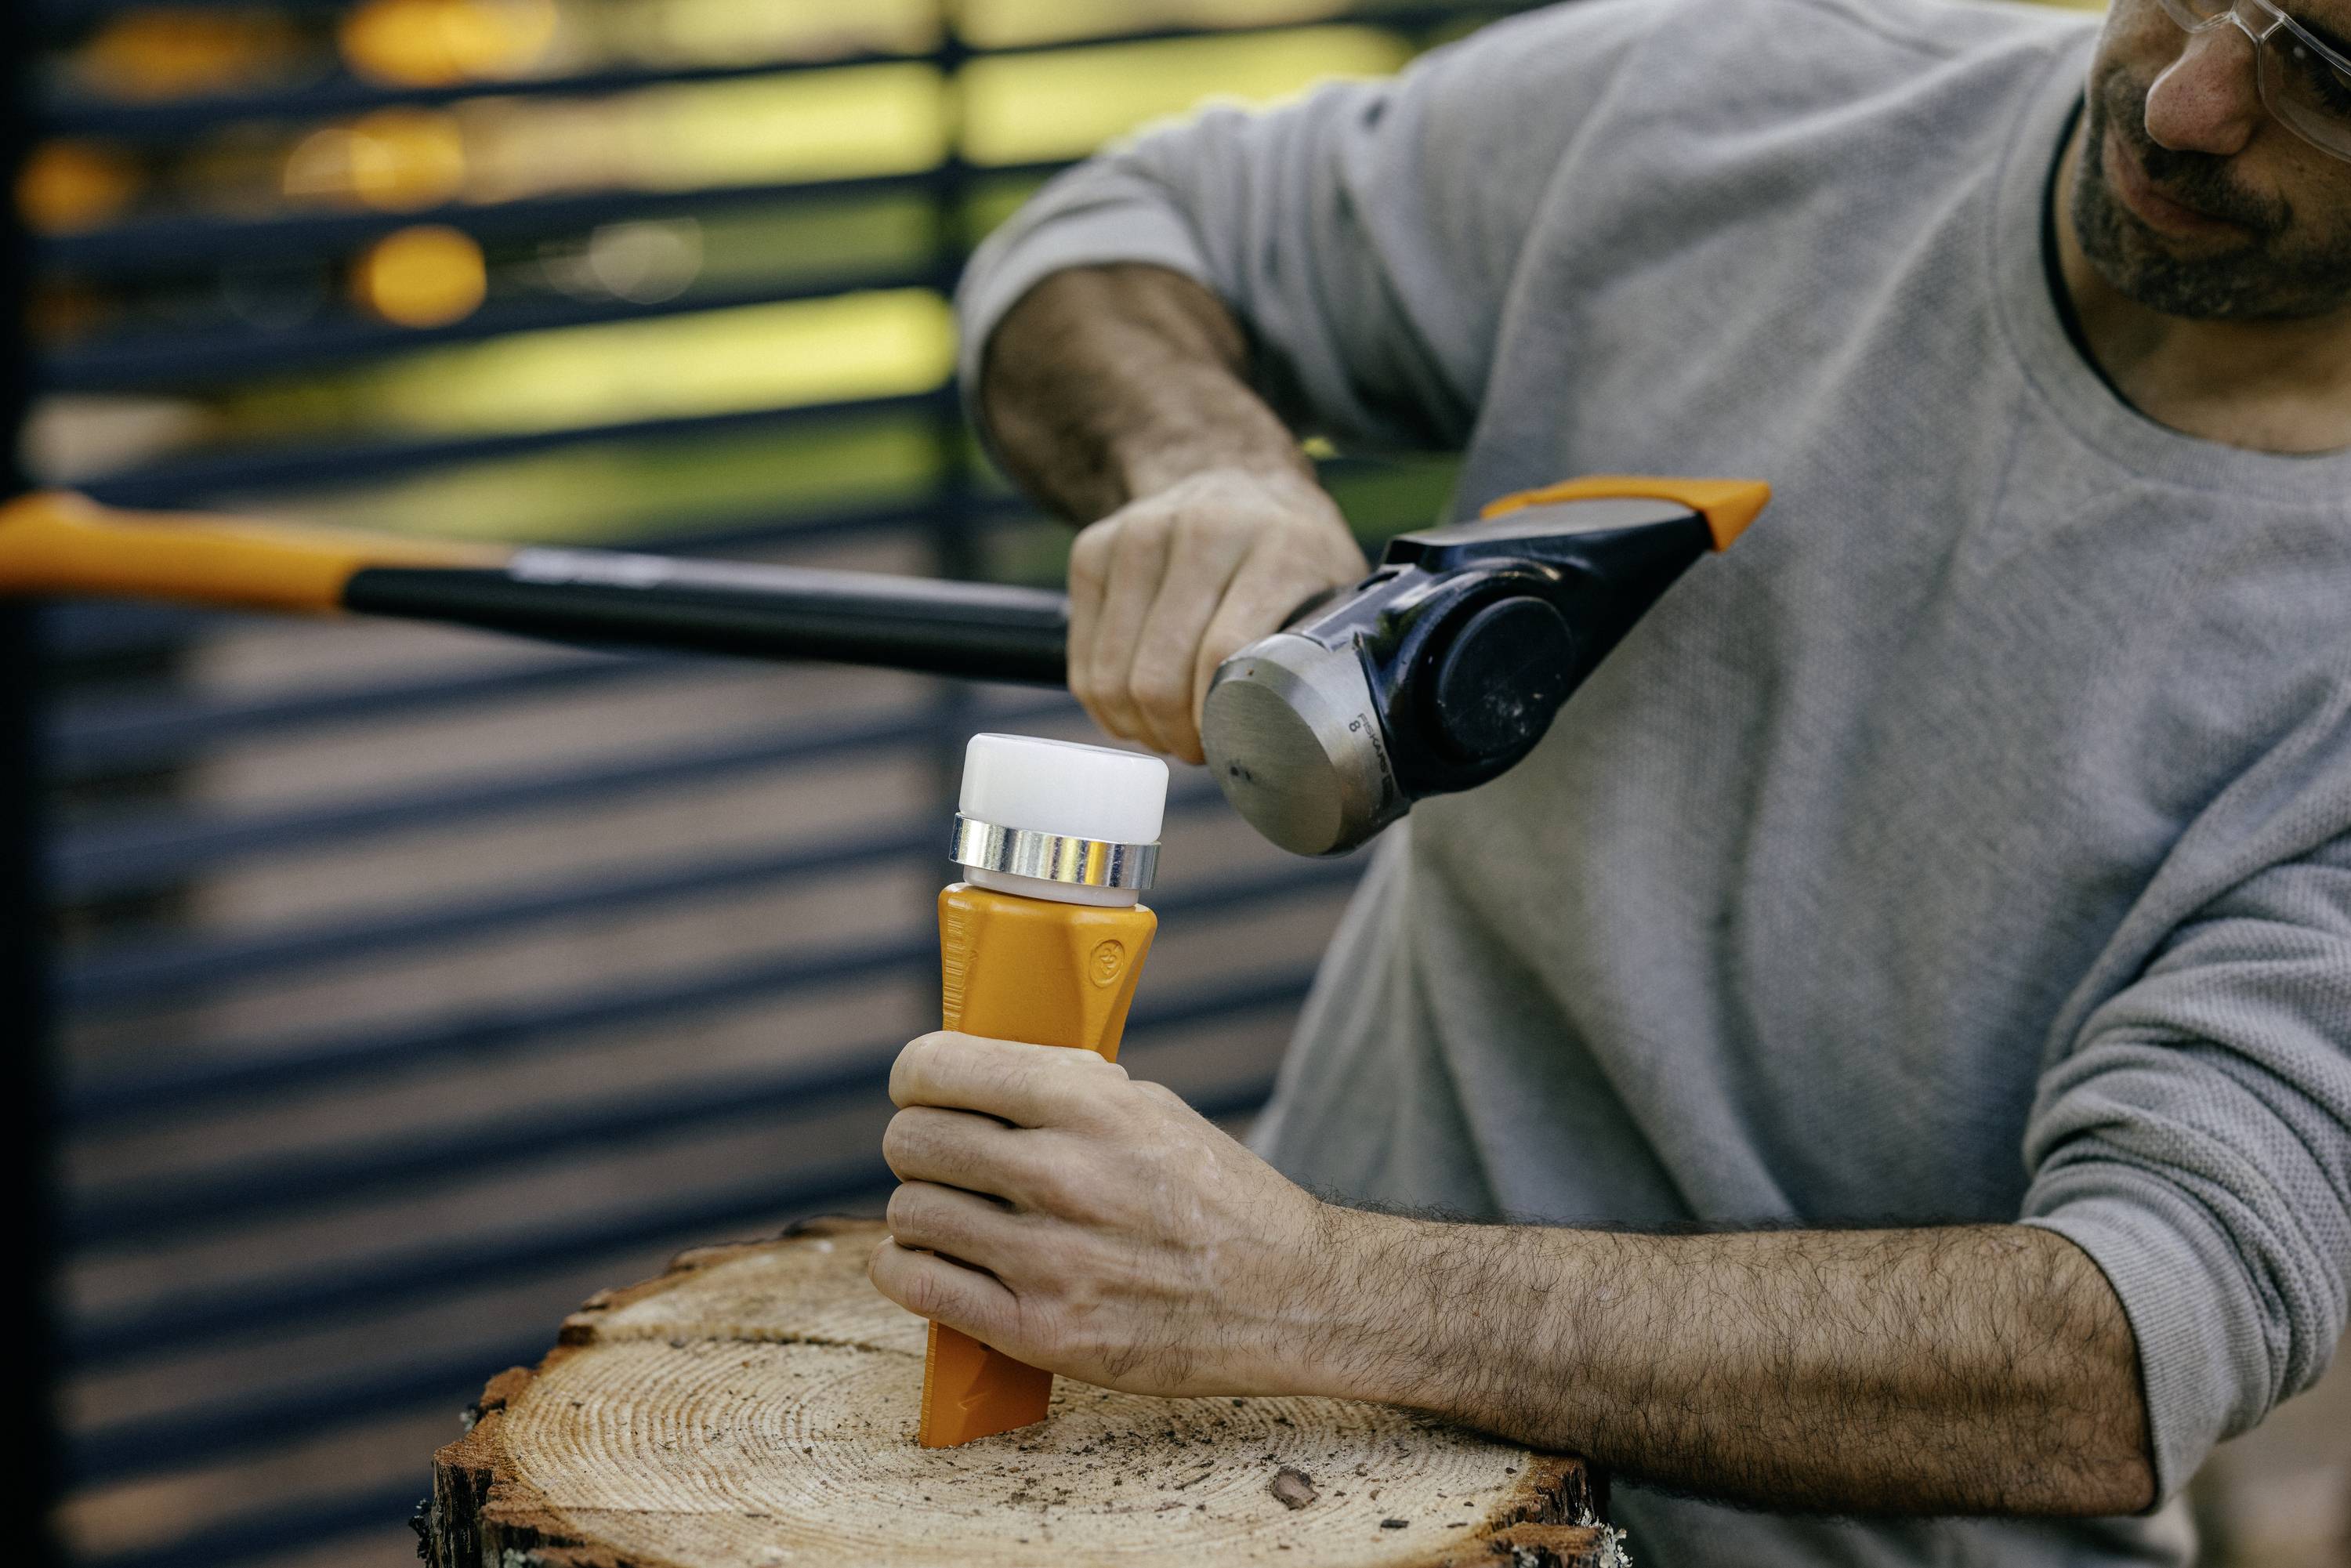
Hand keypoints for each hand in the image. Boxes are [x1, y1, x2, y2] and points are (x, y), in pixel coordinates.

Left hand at [869, 1032, 1353, 1396]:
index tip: (920, 1090)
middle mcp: (1061, 1174)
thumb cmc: (1219, 1198)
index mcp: (1088, 1104)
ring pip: (910, 1213)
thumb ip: (1066, 1090)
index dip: (916, 1077)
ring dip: (921, 1212)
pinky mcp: (1041, 1330)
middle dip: (918, 1145)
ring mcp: (1047, 1257)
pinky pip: (917, 1286)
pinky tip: (928, 1261)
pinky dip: (906, 1270)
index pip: (937, 1069)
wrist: (1288, 1297)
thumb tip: (981, 1078)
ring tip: (954, 1216)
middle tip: (944, 1160)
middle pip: (911, 1142)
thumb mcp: (1152, 1108)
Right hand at [1066, 468, 1365, 763]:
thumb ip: (1331, 649)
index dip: (1217, 721)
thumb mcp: (1335, 587)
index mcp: (1276, 546)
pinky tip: (1135, 708)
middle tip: (1196, 750)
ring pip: (1113, 673)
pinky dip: (1103, 700)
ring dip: (1136, 724)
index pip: (1223, 655)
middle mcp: (1202, 529)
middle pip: (1159, 674)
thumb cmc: (1291, 552)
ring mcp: (1139, 534)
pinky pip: (1083, 658)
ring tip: (1166, 733)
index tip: (1230, 747)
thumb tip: (1319, 740)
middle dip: (1173, 735)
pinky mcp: (1094, 549)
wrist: (1233, 473)